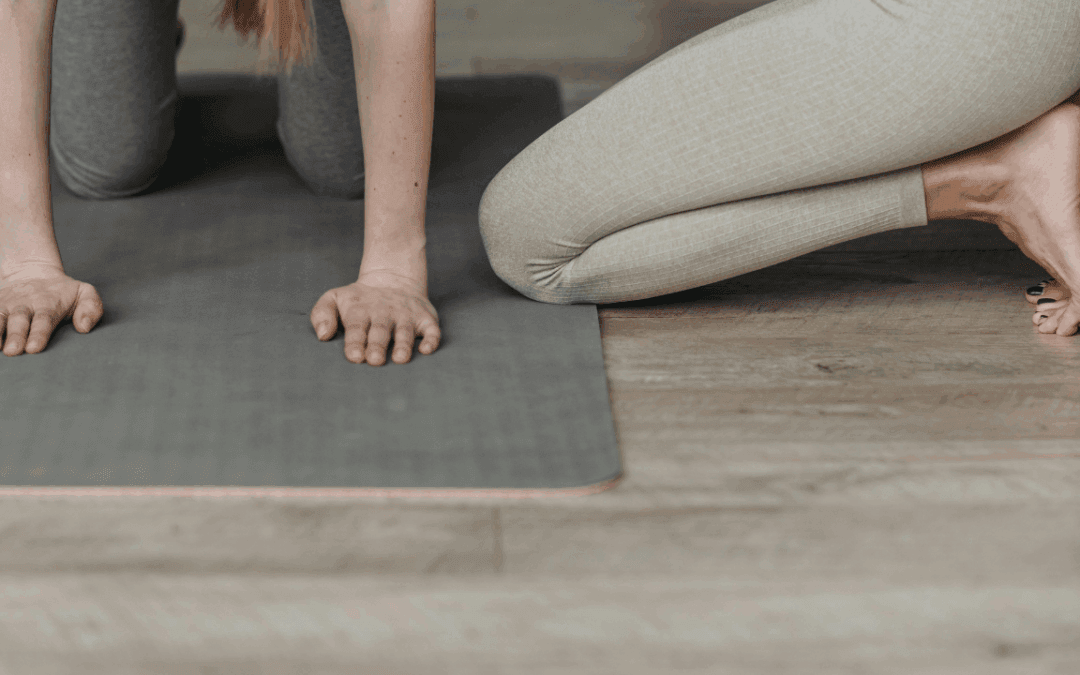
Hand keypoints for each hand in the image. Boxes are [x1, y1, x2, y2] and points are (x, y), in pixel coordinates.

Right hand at [0, 262, 103, 355]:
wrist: (33, 271)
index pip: (44, 320)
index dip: (39, 334)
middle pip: (19, 321)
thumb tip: (84, 327)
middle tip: (13, 351)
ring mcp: (6, 305)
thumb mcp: (84, 293)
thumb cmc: (63, 292)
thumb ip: (91, 308)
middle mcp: (24, 305)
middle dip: (15, 336)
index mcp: (48, 304)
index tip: (34, 348)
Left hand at [309, 270, 440, 364]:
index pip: (356, 327)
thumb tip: (322, 335)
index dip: (355, 342)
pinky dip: (432, 339)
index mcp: (360, 311)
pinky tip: (426, 350)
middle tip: (374, 361)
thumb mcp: (334, 297)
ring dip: (403, 344)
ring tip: (400, 359)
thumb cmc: (360, 298)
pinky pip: (432, 329)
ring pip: (405, 331)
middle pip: (380, 331)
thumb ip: (322, 314)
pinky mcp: (425, 318)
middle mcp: (384, 313)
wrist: (393, 275)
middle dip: (377, 346)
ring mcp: (406, 315)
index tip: (354, 356)